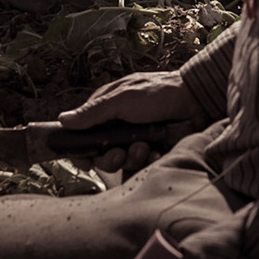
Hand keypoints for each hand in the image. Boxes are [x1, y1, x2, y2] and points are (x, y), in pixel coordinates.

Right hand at [59, 71, 196, 173]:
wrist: (196, 100)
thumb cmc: (158, 92)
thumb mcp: (122, 98)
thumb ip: (94, 112)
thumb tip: (63, 119)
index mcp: (106, 111)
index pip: (82, 135)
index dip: (80, 150)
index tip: (83, 159)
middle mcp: (117, 127)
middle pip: (100, 155)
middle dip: (109, 157)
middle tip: (120, 152)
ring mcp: (134, 139)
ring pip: (120, 162)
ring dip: (130, 157)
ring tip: (145, 146)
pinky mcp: (151, 150)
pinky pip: (142, 165)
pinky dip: (147, 160)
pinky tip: (155, 152)